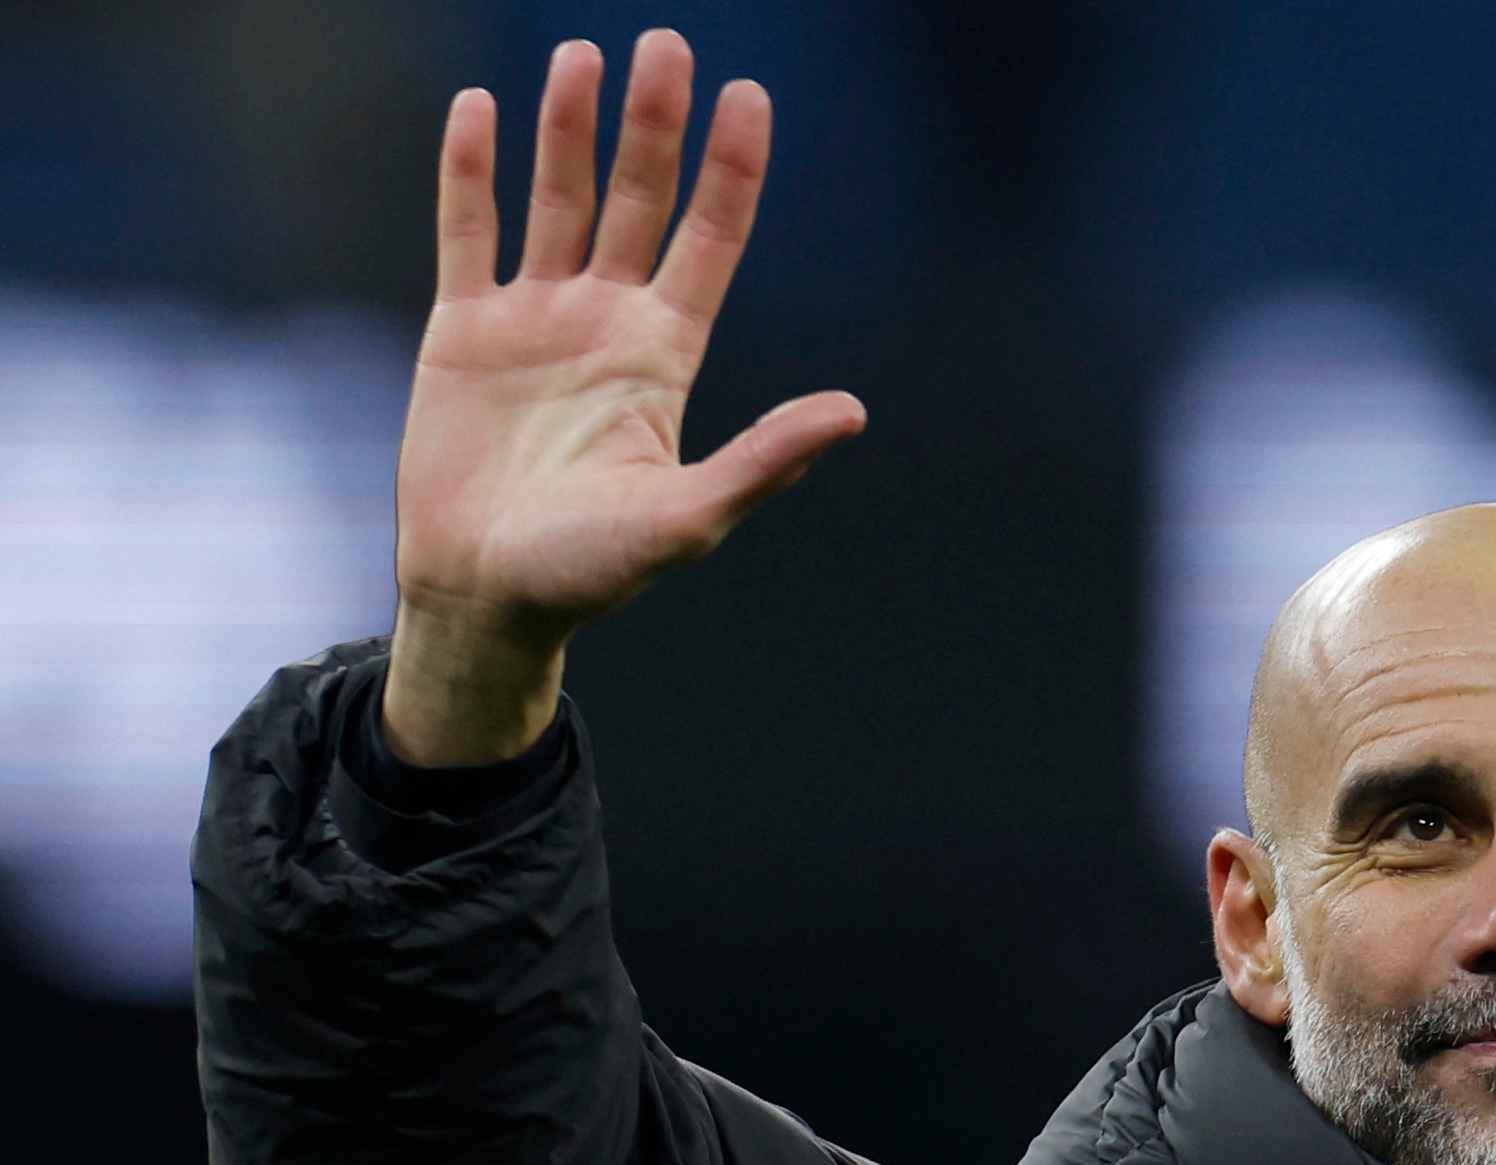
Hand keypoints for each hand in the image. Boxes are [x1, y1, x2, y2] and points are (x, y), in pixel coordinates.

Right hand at [385, 28, 863, 761]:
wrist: (487, 597)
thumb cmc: (591, 572)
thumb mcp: (690, 516)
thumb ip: (765, 457)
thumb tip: (852, 411)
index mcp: (665, 356)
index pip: (709, 239)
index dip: (730, 170)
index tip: (748, 96)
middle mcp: (606, 321)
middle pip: (637, 199)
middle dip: (653, 125)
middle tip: (666, 43)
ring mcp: (534, 319)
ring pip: (557, 198)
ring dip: (570, 129)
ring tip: (583, 55)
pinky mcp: (462, 330)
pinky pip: (467, 232)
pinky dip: (469, 170)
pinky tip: (479, 108)